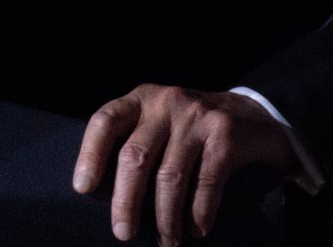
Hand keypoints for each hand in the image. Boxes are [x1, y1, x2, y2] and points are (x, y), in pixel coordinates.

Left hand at [73, 84, 296, 244]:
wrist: (249, 116)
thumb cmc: (188, 132)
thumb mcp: (157, 125)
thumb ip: (133, 144)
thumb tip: (100, 198)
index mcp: (142, 100)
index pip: (106, 121)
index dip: (90, 154)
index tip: (83, 188)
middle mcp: (167, 102)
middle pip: (135, 156)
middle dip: (126, 202)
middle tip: (123, 233)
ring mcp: (197, 116)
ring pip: (170, 176)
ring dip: (165, 217)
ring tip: (167, 241)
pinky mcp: (224, 133)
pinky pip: (206, 181)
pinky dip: (199, 212)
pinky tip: (196, 229)